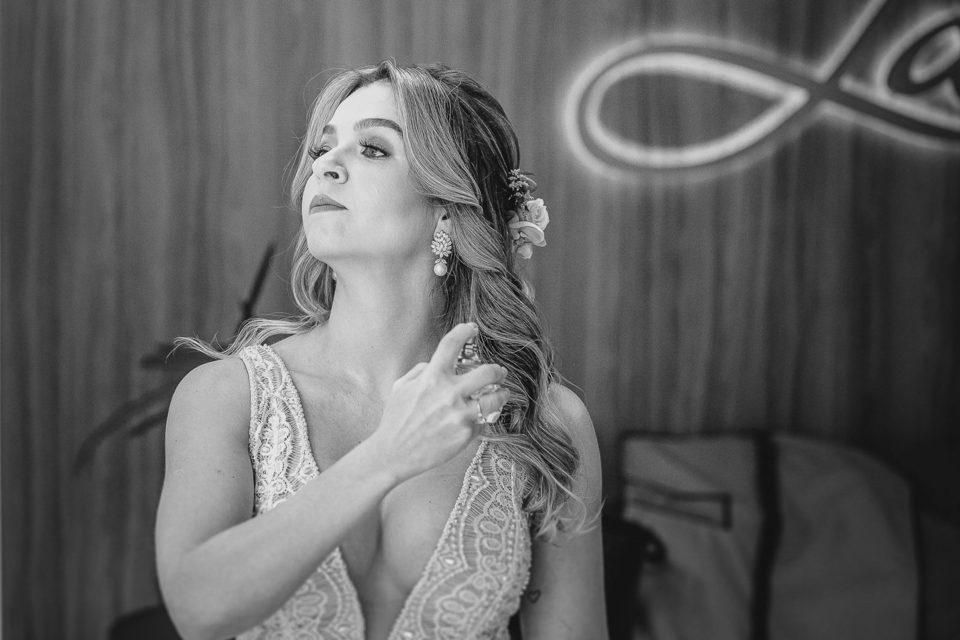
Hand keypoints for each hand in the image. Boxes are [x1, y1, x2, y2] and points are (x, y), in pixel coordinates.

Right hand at [367, 323, 509, 481]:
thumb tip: (436, 363)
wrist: (394, 453)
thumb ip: (422, 370)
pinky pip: (484, 420)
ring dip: (501, 394)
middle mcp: (449, 393)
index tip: (472, 329)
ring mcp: (460, 414)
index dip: (465, 331)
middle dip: (498, 370)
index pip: (452, 344)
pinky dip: (483, 418)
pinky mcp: (466, 433)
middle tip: (499, 372)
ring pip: (496, 398)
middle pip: (488, 372)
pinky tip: (479, 418)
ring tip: (501, 394)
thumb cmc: (396, 419)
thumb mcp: (402, 387)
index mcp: (432, 377)